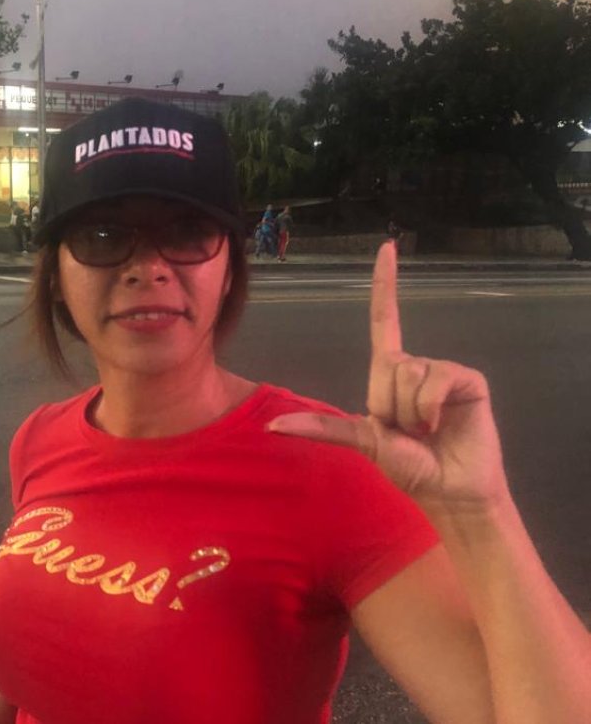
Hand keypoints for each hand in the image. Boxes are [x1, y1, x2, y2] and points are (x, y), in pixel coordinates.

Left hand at [267, 242, 508, 511]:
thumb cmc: (409, 467)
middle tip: (408, 431)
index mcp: (389, 373)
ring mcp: (443, 371)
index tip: (387, 247)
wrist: (449, 491)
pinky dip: (428, 408)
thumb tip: (271, 427)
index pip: (386, 318)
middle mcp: (416, 366)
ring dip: (410, 412)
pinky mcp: (467, 380)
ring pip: (409, 372)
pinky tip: (441, 425)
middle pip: (389, 363)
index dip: (386, 284)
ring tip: (426, 431)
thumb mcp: (360, 440)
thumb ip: (321, 428)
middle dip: (389, 405)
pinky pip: (434, 380)